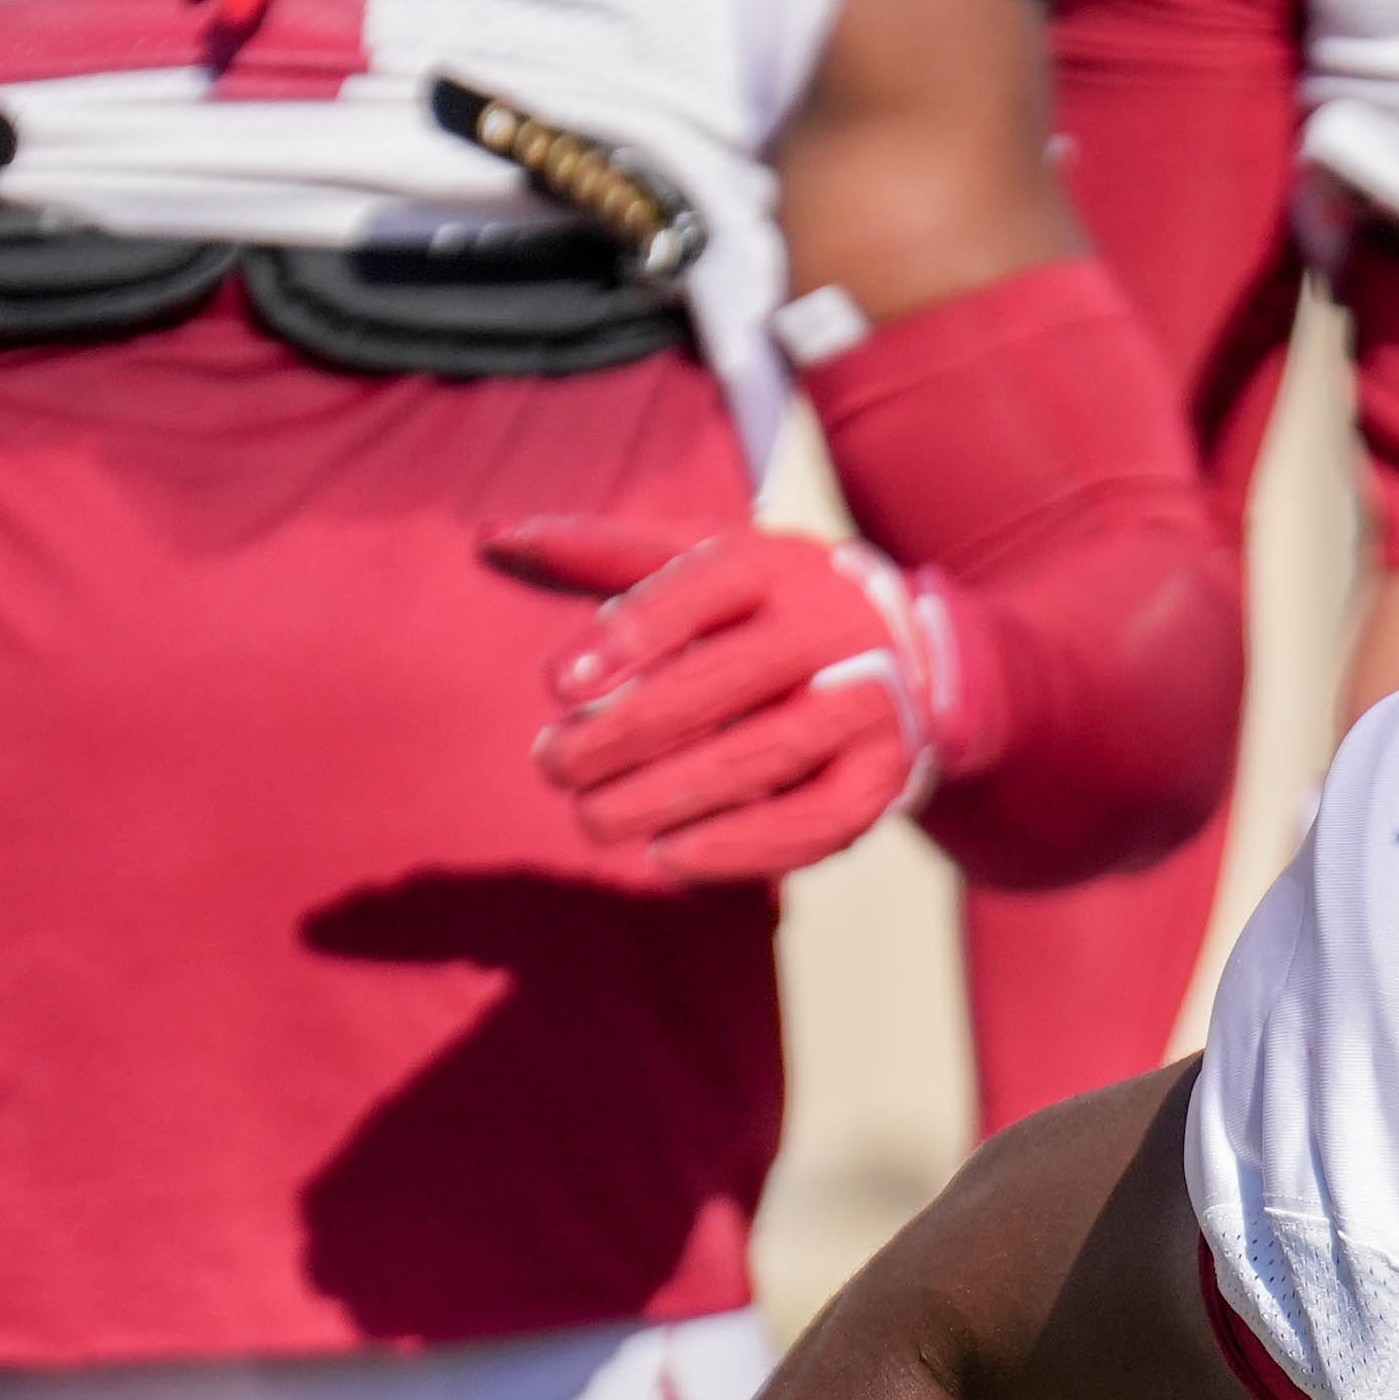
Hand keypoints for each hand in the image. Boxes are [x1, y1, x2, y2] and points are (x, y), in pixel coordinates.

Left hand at [486, 515, 973, 881]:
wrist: (909, 658)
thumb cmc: (765, 609)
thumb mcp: (698, 562)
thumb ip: (597, 554)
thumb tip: (489, 542)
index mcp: (775, 568)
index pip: (698, 593)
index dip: (627, 637)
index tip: (555, 686)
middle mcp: (832, 632)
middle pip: (719, 684)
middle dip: (622, 734)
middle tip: (551, 765)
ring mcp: (867, 709)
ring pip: (760, 757)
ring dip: (665, 797)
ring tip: (591, 819)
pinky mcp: (883, 780)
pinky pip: (813, 824)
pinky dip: (739, 848)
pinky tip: (667, 858)